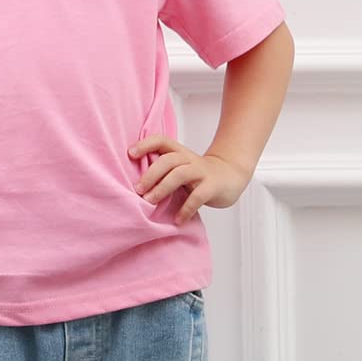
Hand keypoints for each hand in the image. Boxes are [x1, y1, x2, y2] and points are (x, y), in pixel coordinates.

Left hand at [128, 137, 251, 224]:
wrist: (231, 175)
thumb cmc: (199, 174)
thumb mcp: (181, 167)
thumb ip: (163, 171)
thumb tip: (134, 186)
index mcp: (180, 153)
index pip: (162, 141)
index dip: (145, 144)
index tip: (130, 153)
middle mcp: (190, 159)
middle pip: (168, 159)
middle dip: (150, 174)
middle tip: (137, 190)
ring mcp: (202, 172)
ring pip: (180, 174)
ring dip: (163, 188)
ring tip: (150, 202)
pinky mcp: (213, 186)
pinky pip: (198, 196)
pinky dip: (186, 209)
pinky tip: (177, 219)